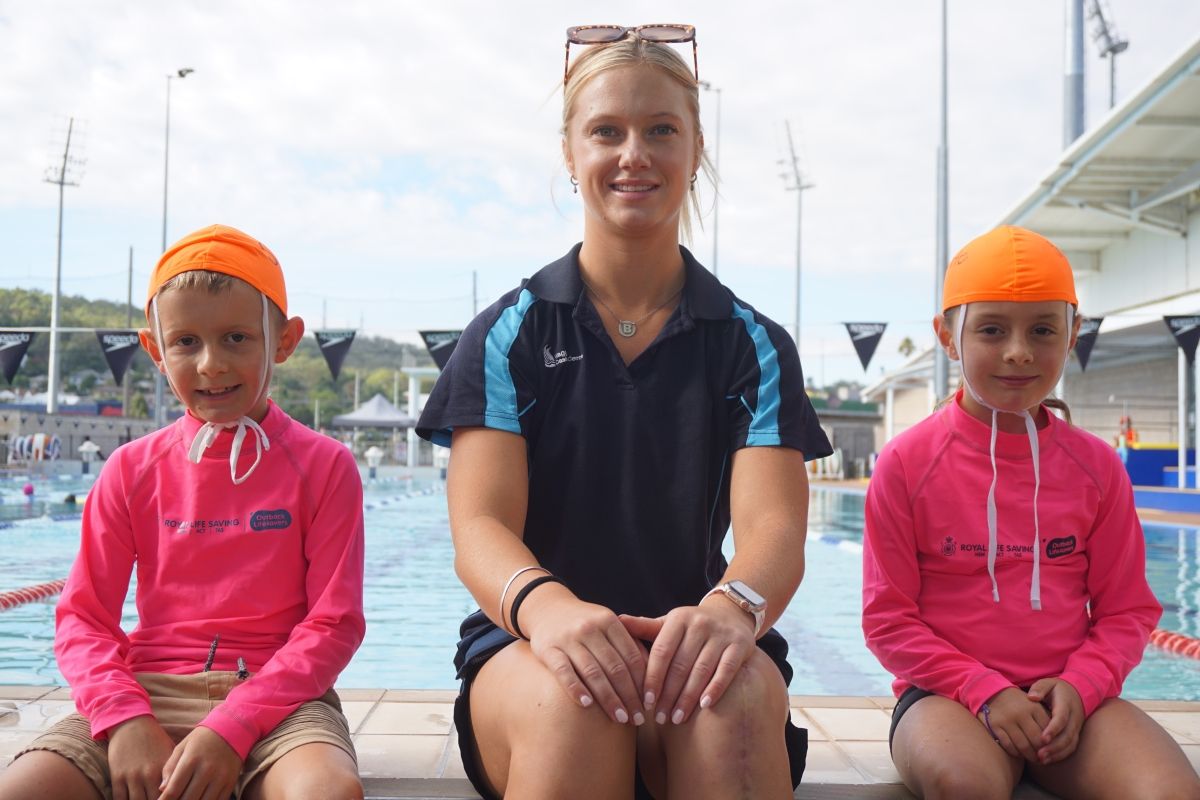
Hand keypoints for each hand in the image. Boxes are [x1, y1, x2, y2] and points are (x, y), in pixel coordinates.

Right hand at [107, 715, 174, 799]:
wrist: (131, 724)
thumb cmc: (154, 740)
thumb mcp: (170, 752)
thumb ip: (174, 772)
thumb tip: (184, 787)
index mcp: (164, 768)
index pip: (170, 794)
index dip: (172, 799)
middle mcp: (148, 774)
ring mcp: (132, 776)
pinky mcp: (117, 776)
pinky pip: (119, 799)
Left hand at [158, 726, 241, 799]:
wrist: (233, 728)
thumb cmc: (202, 739)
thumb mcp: (182, 748)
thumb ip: (170, 768)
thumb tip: (162, 789)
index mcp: (191, 760)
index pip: (173, 790)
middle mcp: (207, 770)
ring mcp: (220, 778)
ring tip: (185, 799)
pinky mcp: (230, 782)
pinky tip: (199, 799)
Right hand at [522, 585, 648, 726]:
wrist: (548, 609)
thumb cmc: (586, 624)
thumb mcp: (608, 625)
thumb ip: (628, 645)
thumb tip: (654, 676)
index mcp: (609, 621)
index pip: (631, 656)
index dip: (643, 682)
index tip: (650, 704)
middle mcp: (589, 628)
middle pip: (615, 667)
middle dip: (629, 696)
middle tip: (638, 718)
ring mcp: (568, 638)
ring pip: (592, 672)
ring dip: (608, 699)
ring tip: (619, 718)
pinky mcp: (548, 649)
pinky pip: (564, 672)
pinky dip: (576, 689)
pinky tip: (587, 705)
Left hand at [621, 595, 755, 726]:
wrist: (730, 615)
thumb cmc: (691, 626)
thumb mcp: (668, 624)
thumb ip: (644, 627)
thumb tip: (617, 620)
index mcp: (678, 618)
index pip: (661, 651)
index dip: (652, 677)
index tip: (644, 701)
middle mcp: (700, 624)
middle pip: (680, 664)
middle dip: (668, 694)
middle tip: (659, 717)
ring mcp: (722, 634)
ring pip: (702, 670)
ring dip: (688, 697)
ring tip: (677, 718)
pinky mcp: (741, 645)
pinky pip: (726, 670)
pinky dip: (715, 689)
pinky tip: (704, 706)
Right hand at [978, 686, 1051, 762]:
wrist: (993, 692)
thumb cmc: (1019, 703)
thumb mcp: (1034, 705)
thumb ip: (1045, 720)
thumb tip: (1056, 742)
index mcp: (1034, 707)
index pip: (1048, 731)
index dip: (1051, 744)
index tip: (1052, 750)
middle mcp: (1020, 713)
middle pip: (1036, 741)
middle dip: (1042, 753)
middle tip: (1044, 759)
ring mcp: (1006, 720)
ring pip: (1023, 746)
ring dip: (1030, 756)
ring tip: (1034, 759)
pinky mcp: (995, 726)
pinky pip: (1008, 746)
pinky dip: (1016, 753)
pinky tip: (1019, 753)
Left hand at [1028, 677, 1084, 763]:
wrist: (1078, 693)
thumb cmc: (1057, 688)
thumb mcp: (1048, 682)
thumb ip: (1040, 688)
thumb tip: (1031, 697)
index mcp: (1066, 704)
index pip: (1061, 719)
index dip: (1053, 729)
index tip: (1043, 738)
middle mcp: (1074, 718)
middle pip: (1067, 735)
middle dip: (1054, 747)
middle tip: (1039, 754)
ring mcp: (1076, 727)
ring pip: (1070, 744)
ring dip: (1057, 753)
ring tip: (1041, 760)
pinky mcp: (1075, 734)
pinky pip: (1071, 747)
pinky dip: (1061, 755)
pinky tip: (1048, 760)